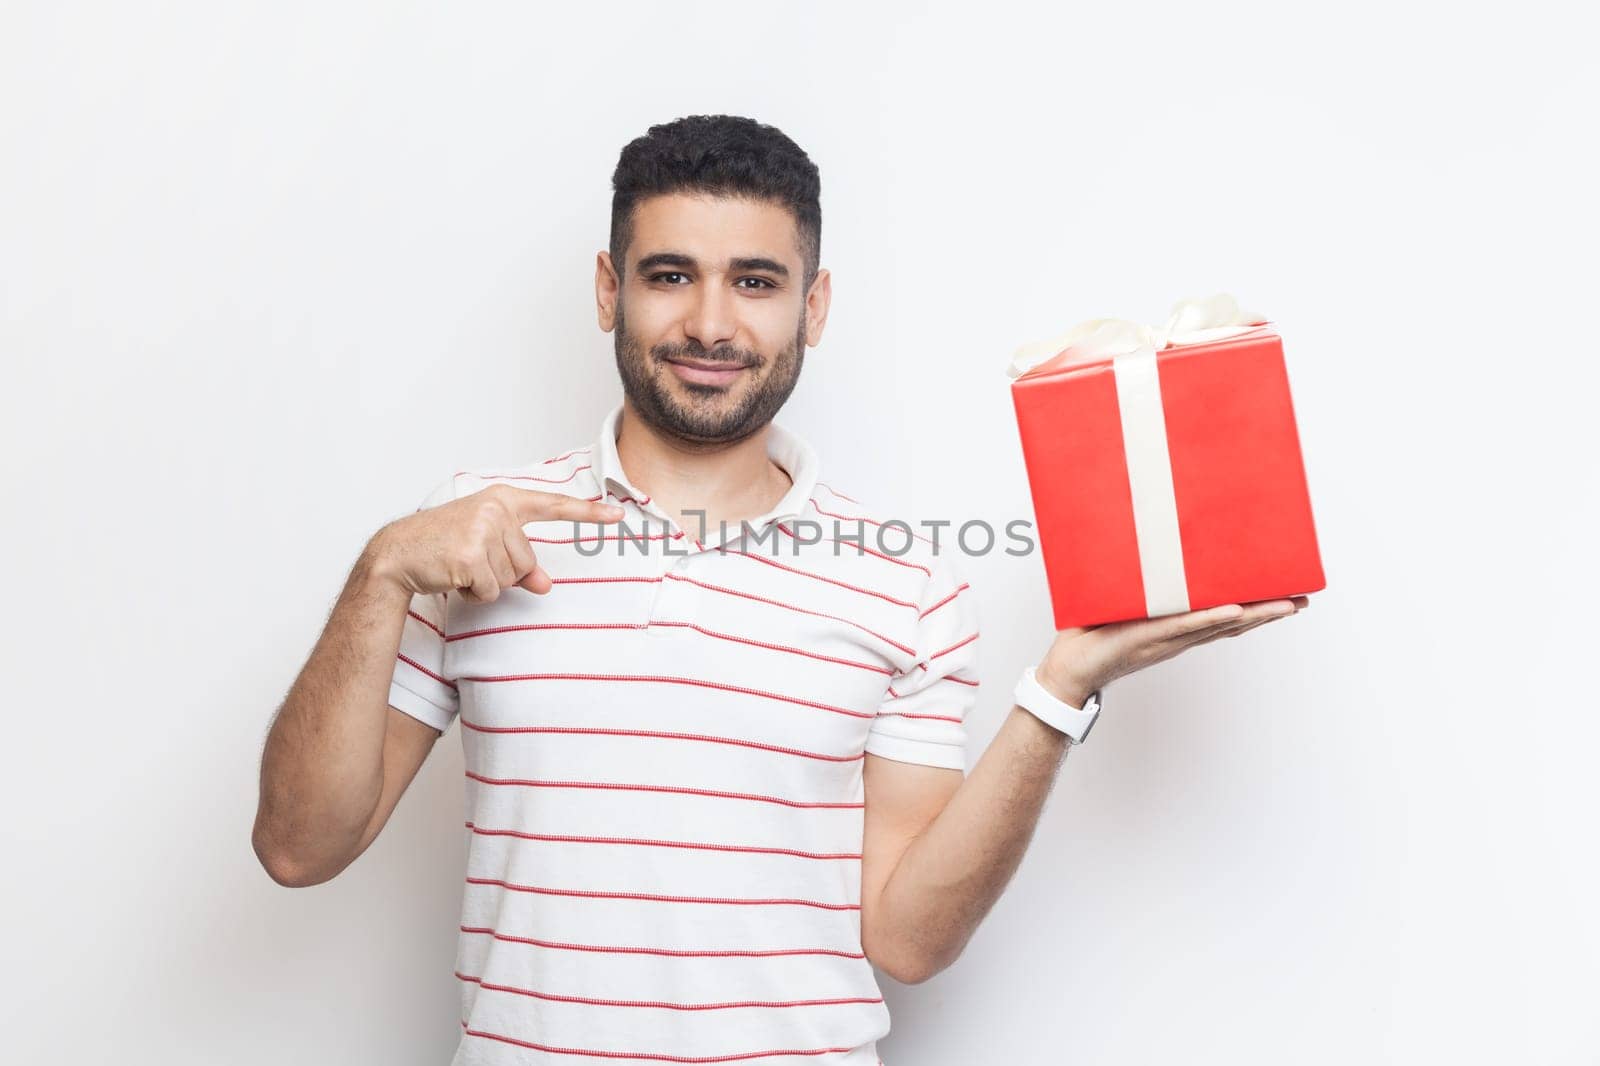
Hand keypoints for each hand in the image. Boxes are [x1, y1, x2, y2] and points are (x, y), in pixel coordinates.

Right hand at [366, 485, 624, 603]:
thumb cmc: (444, 545)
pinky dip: (474, 593)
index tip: (618, 516)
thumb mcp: (486, 547)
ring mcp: (482, 531)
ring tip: (460, 566)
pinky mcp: (470, 556)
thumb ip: (521, 563)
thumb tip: (545, 584)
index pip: (553, 505)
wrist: (398, 552)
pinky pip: (491, 590)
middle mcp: (495, 510)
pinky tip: (454, 577)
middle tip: (470, 560)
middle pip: (528, 561)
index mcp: (502, 500)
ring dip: (487, 582)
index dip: (588, 514)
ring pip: (511, 578)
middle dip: (502, 571)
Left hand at [1036, 595, 1311, 706]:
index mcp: (1176, 627)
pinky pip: (1182, 627)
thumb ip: (1137, 580)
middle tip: (1304, 599)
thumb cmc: (1090, 635)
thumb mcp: (1121, 602)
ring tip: (1285, 605)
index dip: (1256, 605)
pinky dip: (1208, 619)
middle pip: (1234, 623)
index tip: (1286, 593)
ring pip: (1218, 625)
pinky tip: (1234, 611)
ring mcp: (1166, 638)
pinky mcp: (1146, 638)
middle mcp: (1178, 635)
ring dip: (1253, 615)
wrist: (1067, 668)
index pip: (1224, 614)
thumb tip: (1143, 538)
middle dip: (1270, 611)